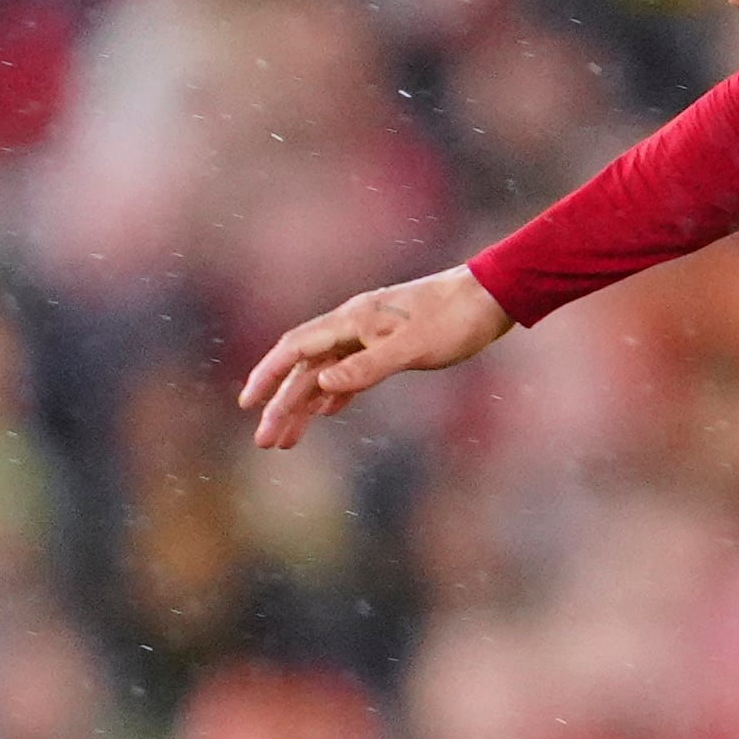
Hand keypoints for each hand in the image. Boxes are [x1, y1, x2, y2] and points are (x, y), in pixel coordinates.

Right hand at [239, 264, 510, 447]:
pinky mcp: (389, 346)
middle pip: (305, 368)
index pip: (296, 349)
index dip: (268, 376)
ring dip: (305, 405)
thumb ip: (367, 368)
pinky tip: (327, 411)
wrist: (491, 297)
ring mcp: (370, 336)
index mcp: (352, 321)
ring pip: (326, 373)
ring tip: (286, 440)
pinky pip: (350, 372)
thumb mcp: (412, 348)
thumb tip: (322, 384)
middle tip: (265, 442)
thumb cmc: (455, 319)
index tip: (247, 404)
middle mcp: (354, 326)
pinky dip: (334, 394)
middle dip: (282, 404)